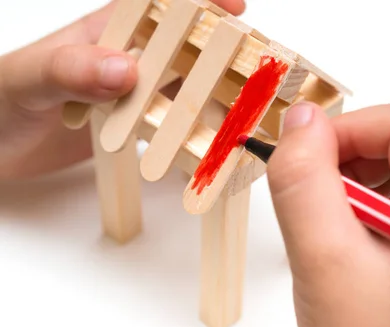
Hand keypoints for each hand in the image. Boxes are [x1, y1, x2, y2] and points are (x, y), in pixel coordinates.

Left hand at [0, 0, 244, 179]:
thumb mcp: (27, 79)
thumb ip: (70, 70)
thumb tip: (127, 70)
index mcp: (106, 34)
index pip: (160, 7)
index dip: (201, 2)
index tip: (237, 7)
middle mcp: (126, 62)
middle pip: (185, 50)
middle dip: (222, 55)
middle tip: (258, 71)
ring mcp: (130, 97)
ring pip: (183, 90)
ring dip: (214, 98)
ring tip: (246, 111)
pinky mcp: (129, 129)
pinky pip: (169, 128)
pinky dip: (192, 135)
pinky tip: (210, 145)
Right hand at [267, 102, 389, 326]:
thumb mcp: (321, 257)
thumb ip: (304, 179)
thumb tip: (303, 118)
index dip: (348, 129)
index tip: (304, 158)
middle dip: (352, 158)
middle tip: (316, 201)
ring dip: (359, 180)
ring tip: (336, 229)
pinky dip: (372, 200)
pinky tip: (355, 238)